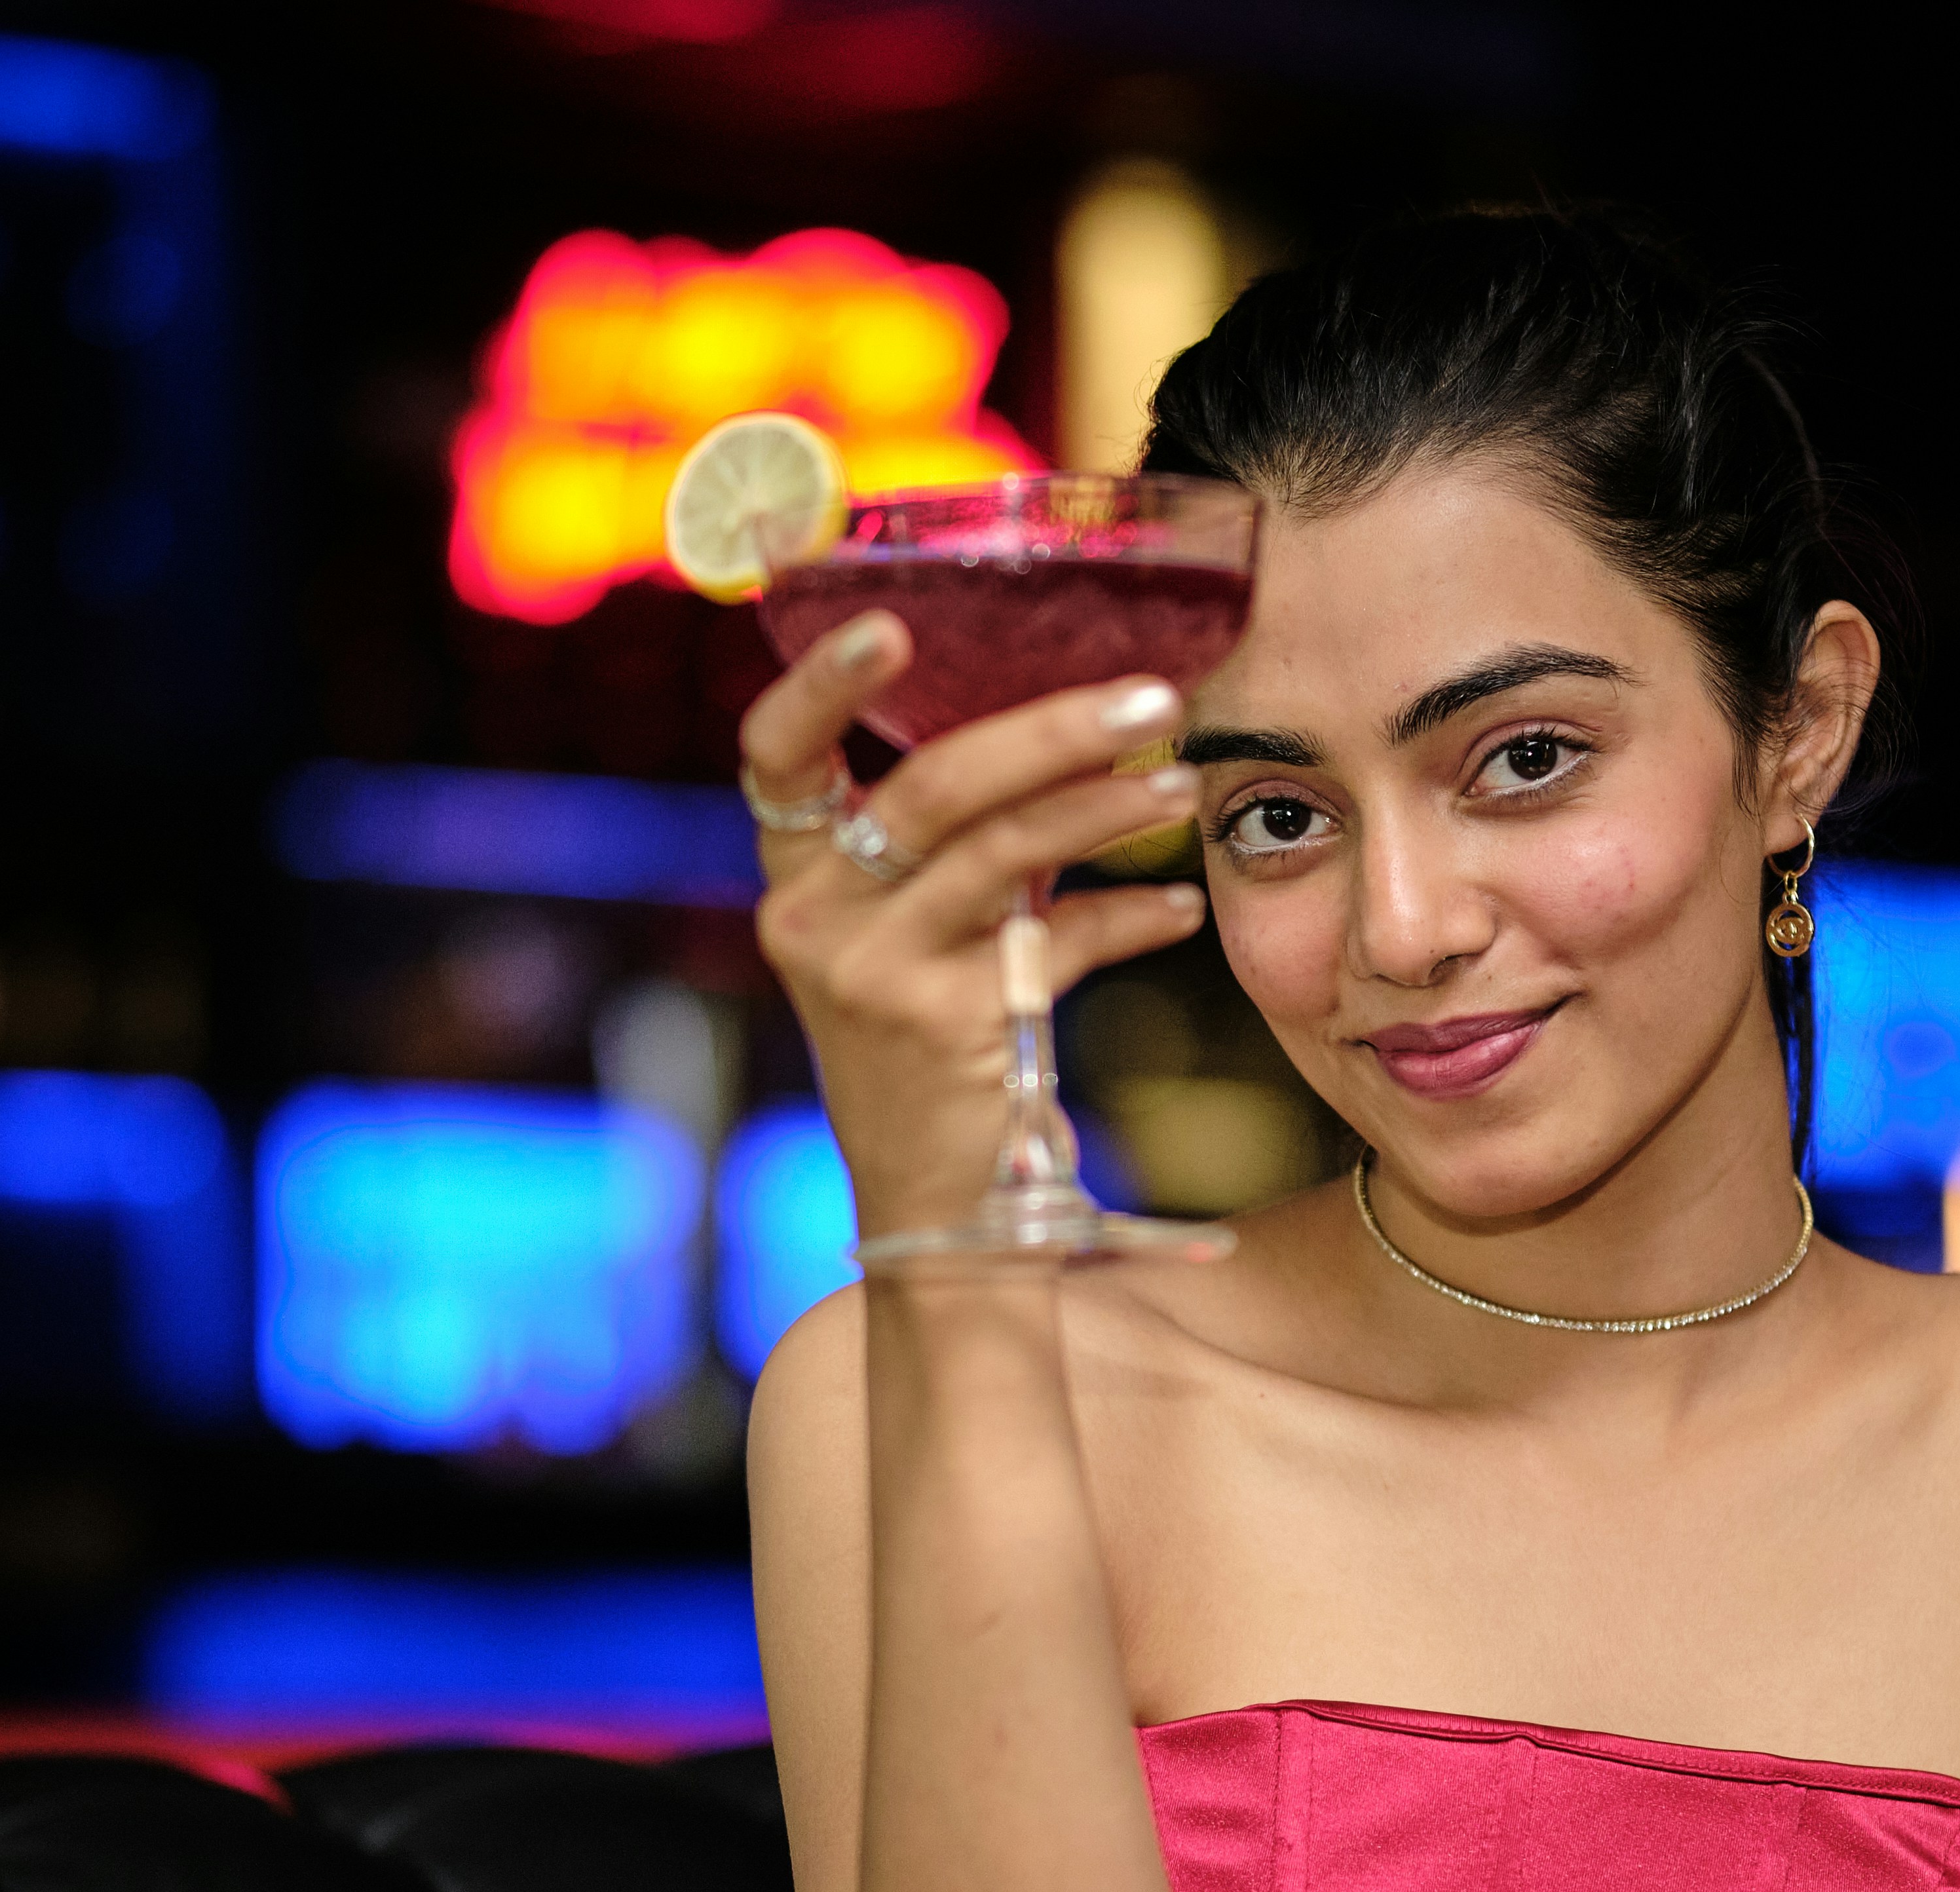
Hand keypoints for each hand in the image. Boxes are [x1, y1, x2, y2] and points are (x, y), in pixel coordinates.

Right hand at [743, 613, 1210, 1239]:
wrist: (942, 1205)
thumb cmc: (939, 1044)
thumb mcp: (922, 930)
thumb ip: (961, 838)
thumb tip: (1066, 718)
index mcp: (795, 878)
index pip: (776, 754)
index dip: (821, 680)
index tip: (892, 618)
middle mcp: (812, 920)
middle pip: (932, 786)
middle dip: (1052, 729)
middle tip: (1150, 696)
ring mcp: (871, 975)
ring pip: (1005, 853)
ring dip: (1108, 810)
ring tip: (1182, 779)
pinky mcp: (945, 1026)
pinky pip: (1058, 943)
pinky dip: (1129, 919)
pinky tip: (1181, 906)